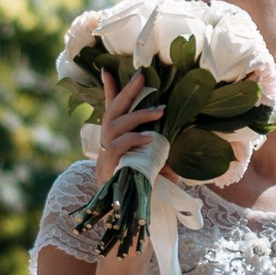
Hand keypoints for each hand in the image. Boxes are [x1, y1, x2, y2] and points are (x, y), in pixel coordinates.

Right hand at [91, 70, 161, 192]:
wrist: (118, 206)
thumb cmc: (135, 177)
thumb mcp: (147, 157)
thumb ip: (154, 144)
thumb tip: (169, 130)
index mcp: (114, 132)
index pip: (110, 105)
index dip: (109, 87)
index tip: (107, 68)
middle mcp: (107, 137)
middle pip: (114, 108)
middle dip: (128, 90)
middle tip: (143, 76)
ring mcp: (106, 149)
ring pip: (118, 123)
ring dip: (139, 115)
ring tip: (160, 110)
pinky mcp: (108, 162)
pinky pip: (121, 144)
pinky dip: (135, 139)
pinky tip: (149, 138)